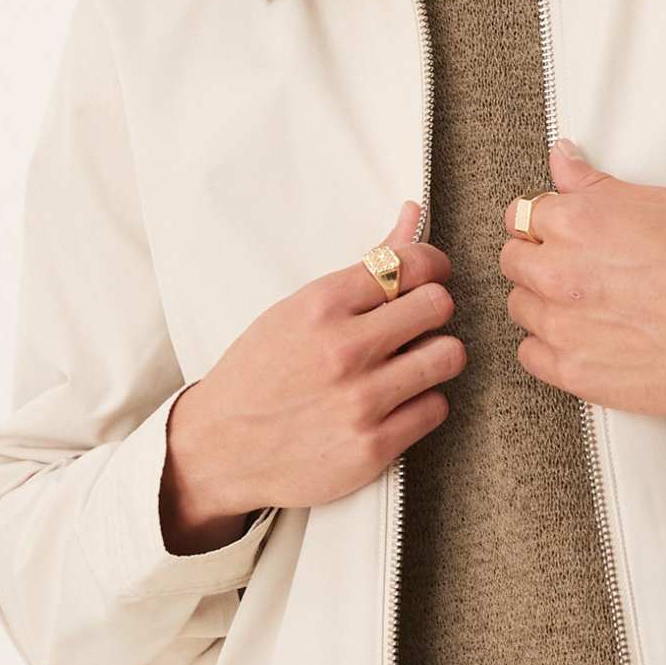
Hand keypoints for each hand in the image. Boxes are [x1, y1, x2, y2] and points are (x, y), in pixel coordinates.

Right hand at [162, 199, 464, 541]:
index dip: (432, 267)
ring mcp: (360, 400)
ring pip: (448, 356)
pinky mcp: (373, 447)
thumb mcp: (300, 309)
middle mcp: (343, 349)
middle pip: (439, 305)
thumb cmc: (259, 373)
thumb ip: (367, 266)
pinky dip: (422, 403)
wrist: (217, 450)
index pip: (412, 264)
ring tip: (409, 365)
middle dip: (433, 312)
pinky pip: (436, 407)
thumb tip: (414, 214)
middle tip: (415, 325)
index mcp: (321, 305)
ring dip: (435, 358)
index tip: (428, 278)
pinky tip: (395, 403)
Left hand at [498, 139, 665, 417]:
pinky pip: (530, 354)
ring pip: (520, 308)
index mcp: (572, 222)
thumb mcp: (653, 202)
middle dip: (538, 262)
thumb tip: (561, 158)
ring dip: (544, 304)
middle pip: (512, 263)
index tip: (562, 236)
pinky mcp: (570, 370)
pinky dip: (550, 347)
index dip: (544, 225)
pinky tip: (585, 338)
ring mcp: (559, 325)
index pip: (520, 216)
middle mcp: (556, 272)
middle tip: (578, 271)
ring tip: (589, 306)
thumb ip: (593, 184)